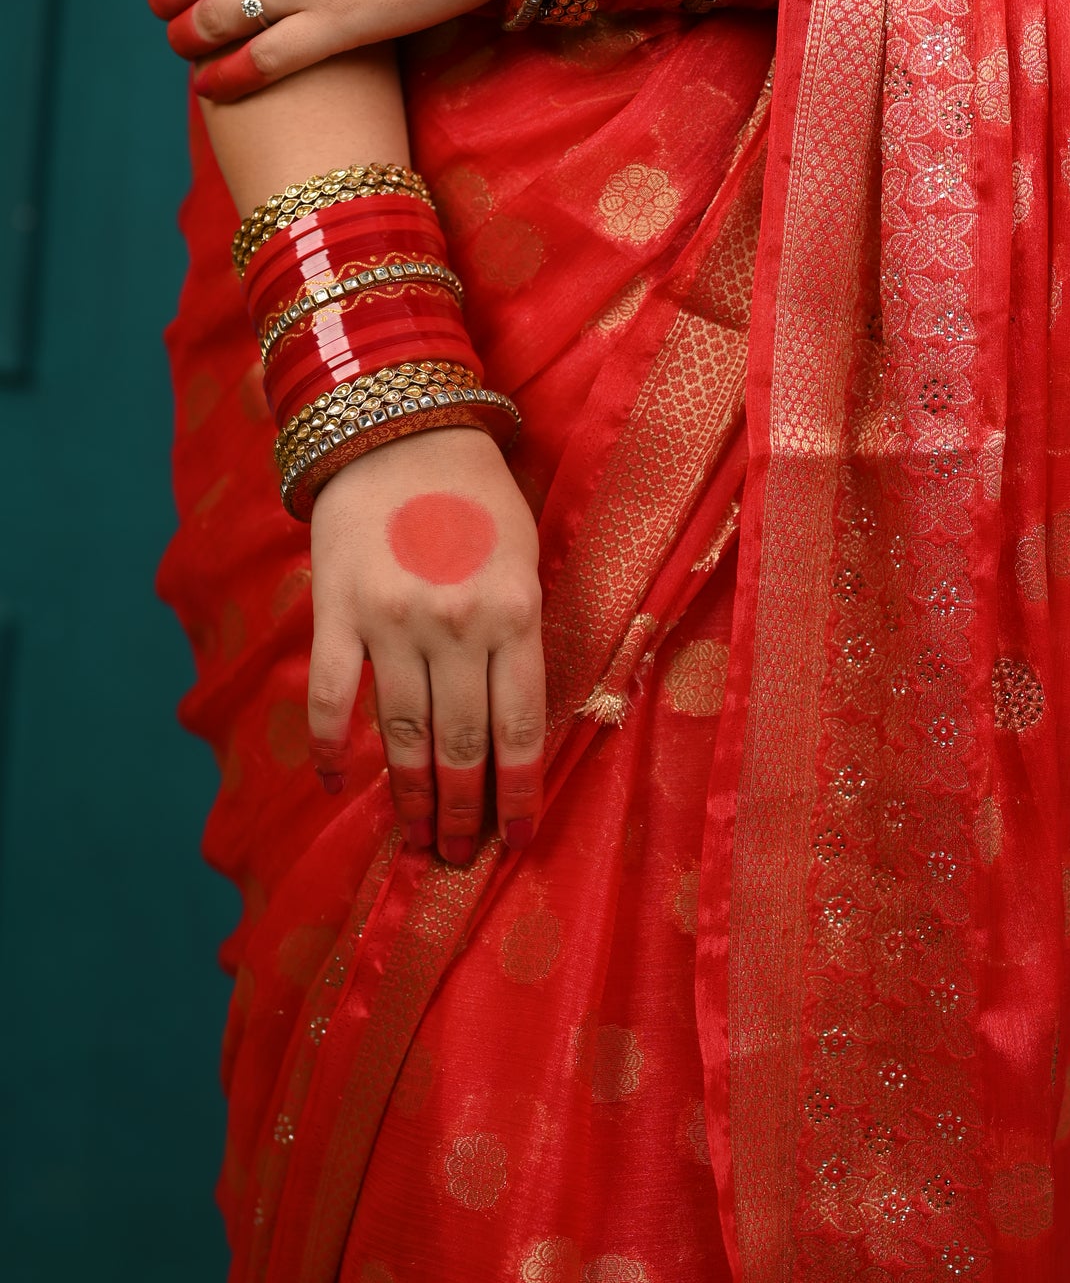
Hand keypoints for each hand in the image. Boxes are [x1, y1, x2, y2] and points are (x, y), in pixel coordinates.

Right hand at [307, 424, 544, 863]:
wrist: (397, 428)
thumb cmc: (476, 493)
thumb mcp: (526, 556)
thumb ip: (524, 631)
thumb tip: (521, 718)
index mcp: (513, 613)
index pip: (521, 726)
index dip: (520, 792)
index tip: (516, 839)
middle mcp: (455, 625)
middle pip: (462, 743)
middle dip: (464, 810)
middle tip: (458, 854)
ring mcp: (392, 622)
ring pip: (404, 734)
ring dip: (410, 796)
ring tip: (415, 838)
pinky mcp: (337, 612)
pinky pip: (334, 698)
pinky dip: (331, 748)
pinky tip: (335, 784)